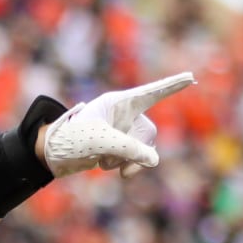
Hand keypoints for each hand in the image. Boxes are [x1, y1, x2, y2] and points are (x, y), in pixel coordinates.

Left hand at [39, 72, 194, 177]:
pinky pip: (132, 158)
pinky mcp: (117, 147)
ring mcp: (121, 131)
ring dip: (123, 160)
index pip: (151, 93)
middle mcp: (123, 115)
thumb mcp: (101, 142)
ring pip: (140, 149)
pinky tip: (101, 165)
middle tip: (115, 163)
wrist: (52, 155)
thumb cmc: (72, 139)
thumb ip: (130, 149)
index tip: (190, 76)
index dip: (172, 86)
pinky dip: (120, 165)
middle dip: (133, 151)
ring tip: (101, 162)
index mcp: (118, 103)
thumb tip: (154, 160)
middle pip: (147, 133)